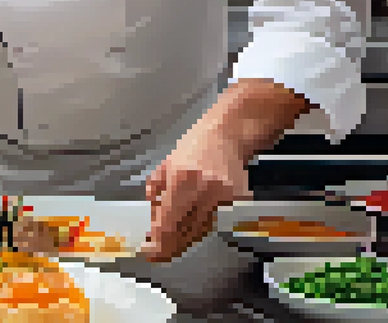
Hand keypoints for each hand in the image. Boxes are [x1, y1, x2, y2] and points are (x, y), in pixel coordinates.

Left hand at [141, 122, 251, 261]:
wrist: (227, 134)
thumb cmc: (193, 147)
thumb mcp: (166, 164)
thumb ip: (155, 190)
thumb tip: (151, 218)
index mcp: (181, 180)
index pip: (167, 223)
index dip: (158, 243)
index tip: (148, 253)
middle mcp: (204, 190)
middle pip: (186, 232)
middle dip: (170, 245)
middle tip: (158, 251)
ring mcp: (224, 196)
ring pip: (201, 230)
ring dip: (185, 239)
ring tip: (172, 241)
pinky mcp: (239, 200)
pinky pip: (216, 222)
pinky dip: (202, 227)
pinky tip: (191, 227)